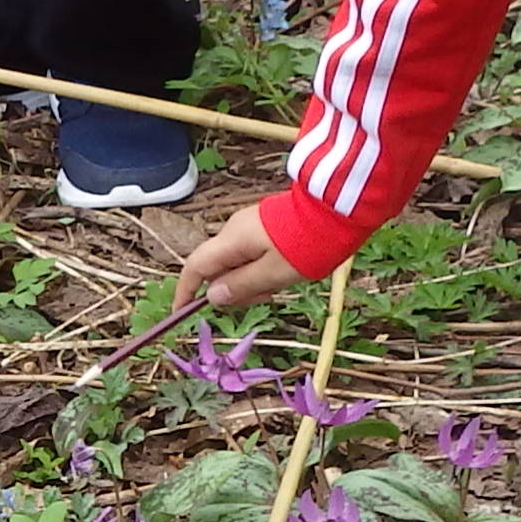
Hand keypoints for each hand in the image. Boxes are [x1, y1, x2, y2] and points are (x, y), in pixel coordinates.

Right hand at [178, 205, 304, 309]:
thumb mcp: (274, 273)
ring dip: (249, 280)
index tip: (182, 312)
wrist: (338, 209)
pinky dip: (259, 269)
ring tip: (281, 283)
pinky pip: (251, 253)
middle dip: (232, 289)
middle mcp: (234, 230)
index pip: (195, 267)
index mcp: (231, 240)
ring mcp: (250, 225)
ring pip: (236, 262)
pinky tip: (284, 271)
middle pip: (217, 267)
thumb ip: (241, 286)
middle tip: (265, 297)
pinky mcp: (266, 226)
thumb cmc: (307, 244)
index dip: (186, 291)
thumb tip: (212, 296)